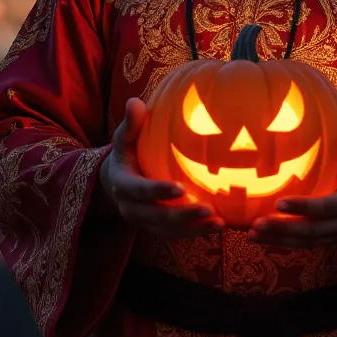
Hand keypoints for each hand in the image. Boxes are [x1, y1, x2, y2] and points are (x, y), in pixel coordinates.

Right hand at [100, 97, 224, 238]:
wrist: (116, 181)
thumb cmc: (127, 152)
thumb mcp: (124, 137)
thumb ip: (131, 124)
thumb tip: (135, 102)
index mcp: (122, 185)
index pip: (139, 191)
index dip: (158, 191)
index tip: (180, 188)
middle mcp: (130, 208)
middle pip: (156, 216)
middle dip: (181, 215)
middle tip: (207, 209)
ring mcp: (144, 221)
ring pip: (168, 230)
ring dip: (194, 229)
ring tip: (219, 223)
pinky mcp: (156, 229)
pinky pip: (176, 235)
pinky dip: (196, 232)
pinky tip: (220, 226)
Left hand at [247, 123, 336, 247]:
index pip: (328, 207)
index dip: (304, 207)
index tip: (279, 203)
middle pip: (314, 231)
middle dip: (284, 229)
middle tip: (256, 224)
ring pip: (307, 242)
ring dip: (279, 240)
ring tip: (251, 234)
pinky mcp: (333, 242)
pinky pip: (307, 245)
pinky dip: (284, 243)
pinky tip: (262, 238)